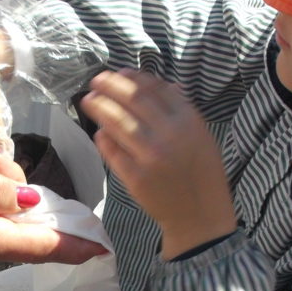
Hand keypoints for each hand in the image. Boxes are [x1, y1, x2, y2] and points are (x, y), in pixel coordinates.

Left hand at [80, 69, 236, 258]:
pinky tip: (99, 132)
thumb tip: (164, 85)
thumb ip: (183, 111)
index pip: (155, 89)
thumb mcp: (202, 137)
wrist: (199, 217)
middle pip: (133, 100)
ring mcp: (150, 156)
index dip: (134, 77)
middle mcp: (170, 135)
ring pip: (117, 122)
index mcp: (189, 121)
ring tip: (89, 100)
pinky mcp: (135, 177)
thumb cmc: (202, 175)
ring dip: (99, 108)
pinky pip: (112, 151)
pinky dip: (103, 138)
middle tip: (96, 80)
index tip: (120, 72)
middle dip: (110, 86)